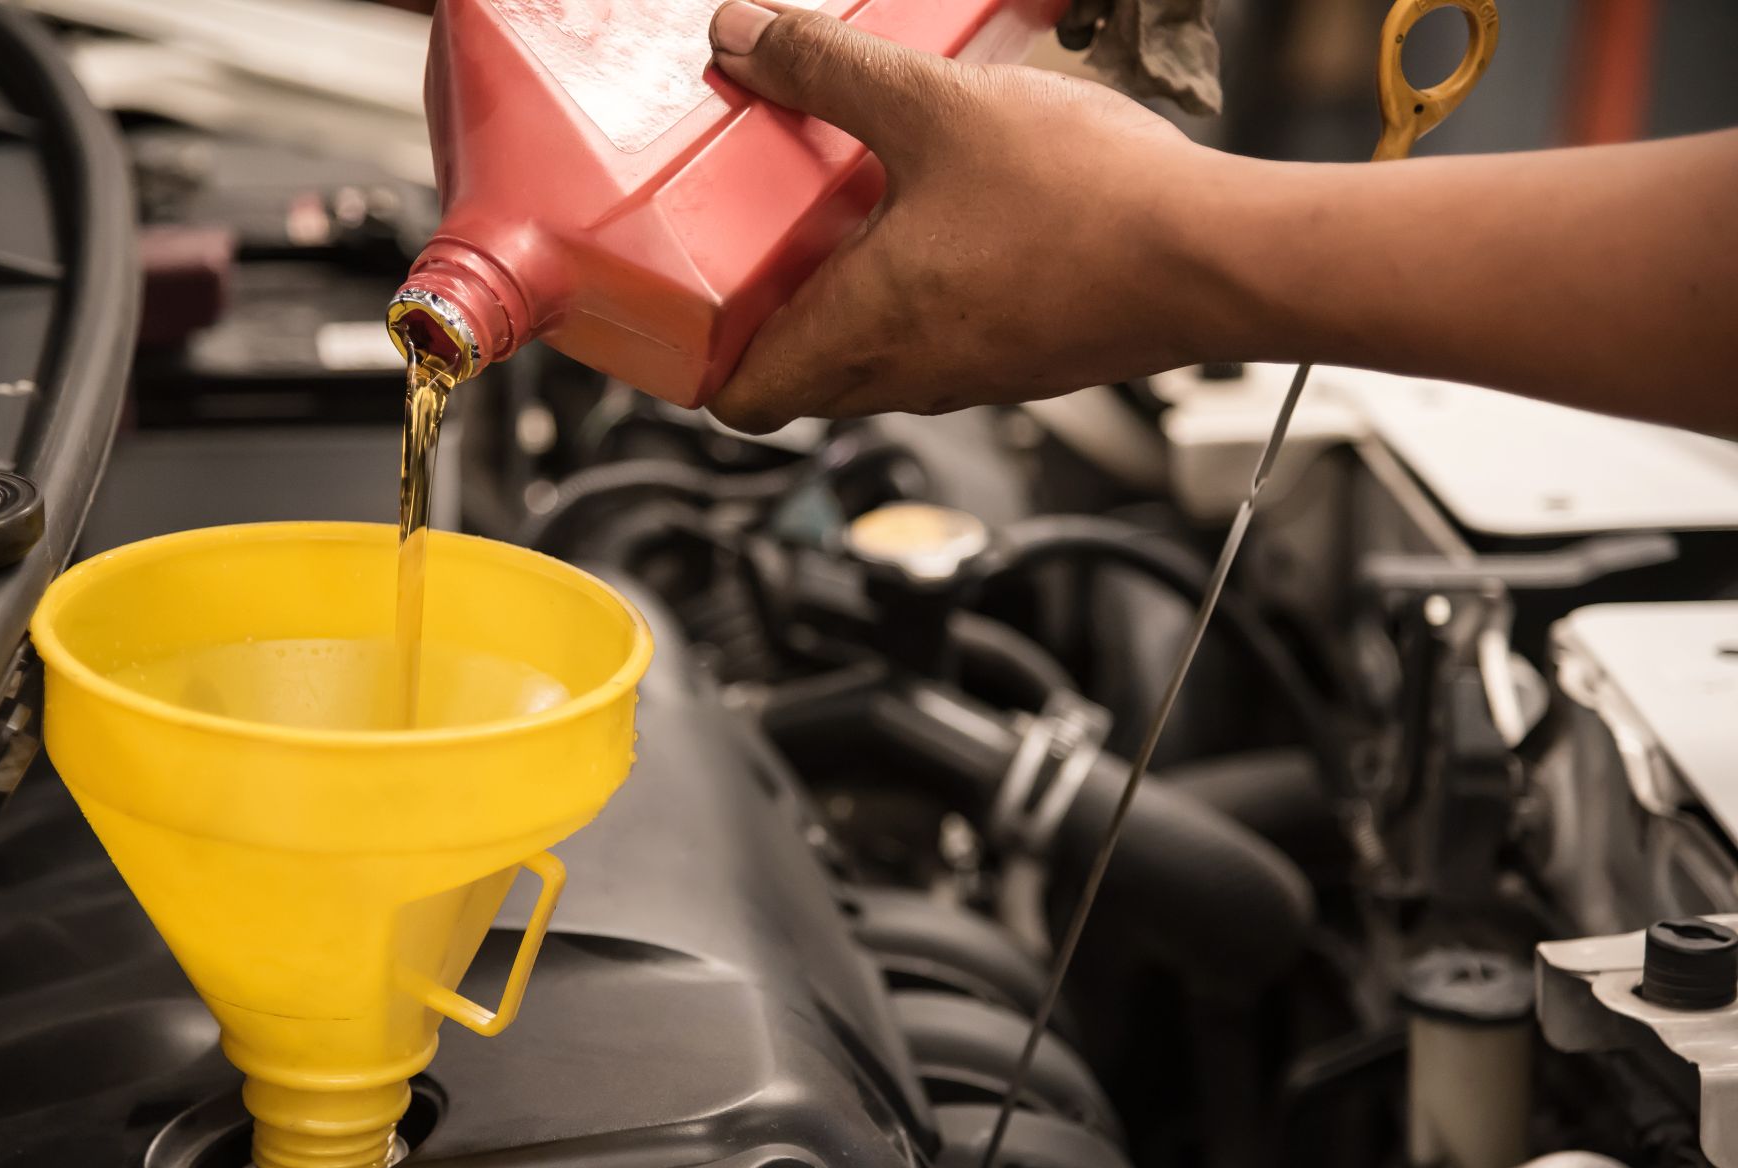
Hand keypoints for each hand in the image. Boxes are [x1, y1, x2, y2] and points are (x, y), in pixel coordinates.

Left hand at [705, 1, 1227, 432]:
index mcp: (860, 336)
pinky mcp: (1020, 360)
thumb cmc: (1085, 207)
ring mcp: (967, 377)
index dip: (696, 363)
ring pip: (869, 360)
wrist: (1216, 257)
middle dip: (763, 321)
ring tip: (842, 217)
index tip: (680, 310)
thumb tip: (745, 36)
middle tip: (753, 244)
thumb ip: (826, 71)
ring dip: (841, 303)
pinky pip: (934, 343)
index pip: (739, 401)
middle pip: (798, 379)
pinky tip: (935, 219)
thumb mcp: (932, 108)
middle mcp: (906, 376)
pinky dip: (910, 299)